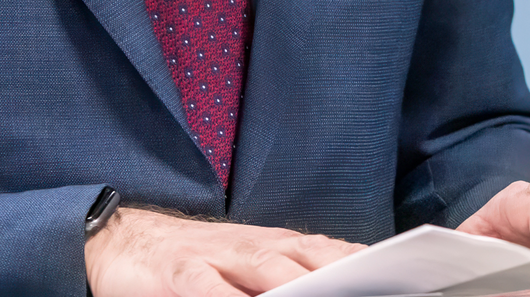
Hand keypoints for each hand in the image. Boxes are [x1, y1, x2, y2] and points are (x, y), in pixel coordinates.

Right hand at [85, 206, 362, 296]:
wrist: (123, 239)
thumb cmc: (197, 261)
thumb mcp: (251, 262)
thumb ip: (295, 270)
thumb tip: (353, 277)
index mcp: (277, 246)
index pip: (332, 252)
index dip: (367, 263)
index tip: (406, 276)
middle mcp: (254, 247)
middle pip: (310, 260)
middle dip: (347, 277)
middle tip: (381, 286)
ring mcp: (217, 258)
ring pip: (270, 272)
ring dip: (301, 288)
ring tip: (331, 295)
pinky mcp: (181, 276)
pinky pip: (213, 292)